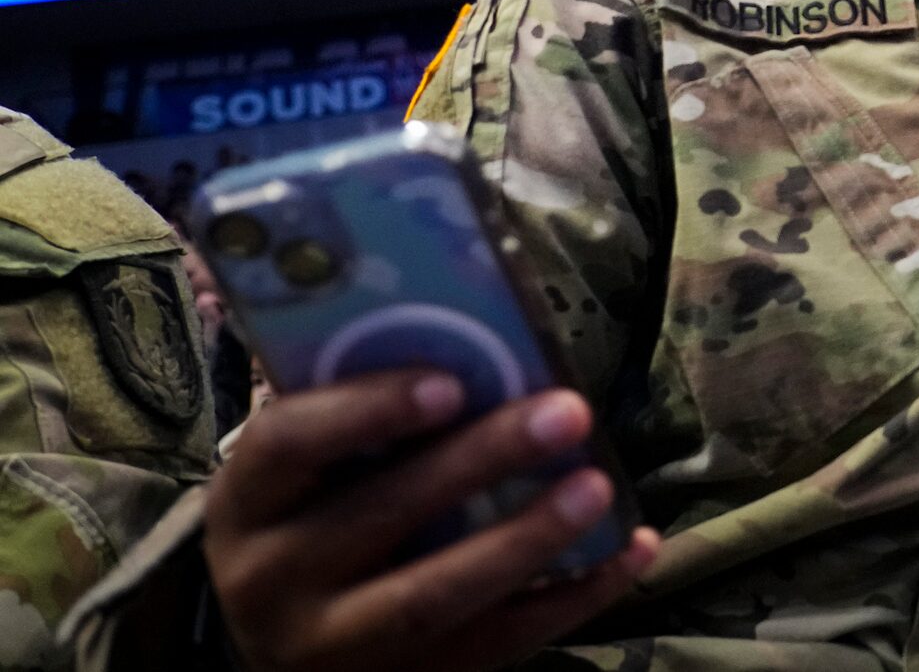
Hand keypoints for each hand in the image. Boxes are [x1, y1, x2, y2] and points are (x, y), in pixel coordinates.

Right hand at [206, 371, 658, 671]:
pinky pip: (497, 644)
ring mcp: (337, 643)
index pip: (289, 445)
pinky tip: (632, 549)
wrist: (283, 643)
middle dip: (481, 460)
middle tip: (567, 411)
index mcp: (249, 500)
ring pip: (433, 596)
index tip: (451, 383)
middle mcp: (274, 578)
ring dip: (525, 539)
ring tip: (598, 485)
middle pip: (381, 515)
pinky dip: (573, 596)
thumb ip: (357, 407)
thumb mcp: (305, 469)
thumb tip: (456, 316)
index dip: (368, 410)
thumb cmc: (313, 515)